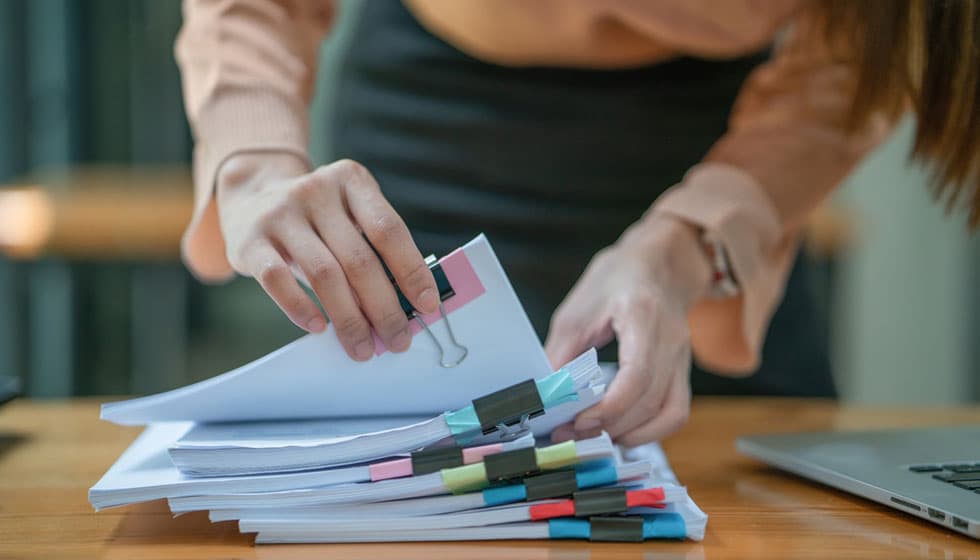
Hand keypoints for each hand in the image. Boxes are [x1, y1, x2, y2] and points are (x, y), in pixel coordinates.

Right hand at [216, 153, 438, 359]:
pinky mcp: (250, 240)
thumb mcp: (347, 216)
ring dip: (348, 318)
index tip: (428, 306)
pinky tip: (318, 328)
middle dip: (384, 307)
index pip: (389, 230)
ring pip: (324, 274)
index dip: (412, 271)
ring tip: (363, 348)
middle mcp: (316, 191)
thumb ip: (374, 250)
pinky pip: (278, 279)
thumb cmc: (316, 220)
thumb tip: (406, 307)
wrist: (249, 195)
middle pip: (359, 259)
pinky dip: (300, 308)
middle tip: (398, 340)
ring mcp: (280, 214)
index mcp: (351, 181)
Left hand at [545, 217, 710, 445]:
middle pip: (650, 401)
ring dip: (633, 434)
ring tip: (596, 437)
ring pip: (670, 413)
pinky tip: (623, 431)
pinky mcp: (682, 370)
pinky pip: (676, 411)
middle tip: (572, 435)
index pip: (637, 375)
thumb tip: (546, 396)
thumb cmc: (617, 279)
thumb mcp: (578, 310)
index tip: (578, 421)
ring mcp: (682, 357)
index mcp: (643, 316)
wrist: (659, 262)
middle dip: (610, 426)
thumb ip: (562, 353)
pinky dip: (651, 430)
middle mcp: (671, 339)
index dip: (609, 408)